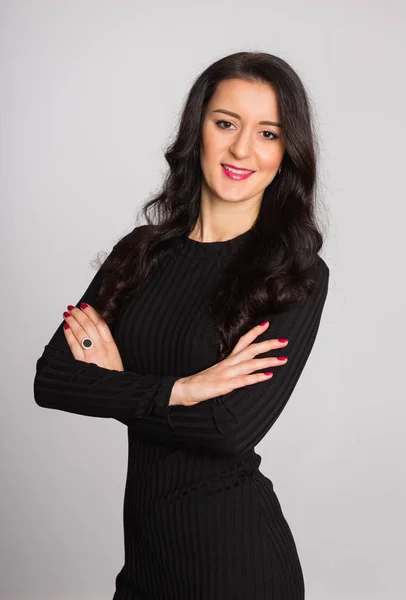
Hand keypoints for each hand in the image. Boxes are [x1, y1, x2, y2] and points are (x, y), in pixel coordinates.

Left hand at [62, 302, 124, 370]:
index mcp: (111, 345)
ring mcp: (92, 354)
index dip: (92, 312)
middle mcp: (102, 348)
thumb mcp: (115, 355)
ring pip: (81, 332)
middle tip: (72, 308)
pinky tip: (66, 328)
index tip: (85, 305)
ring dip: (73, 321)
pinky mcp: (83, 362)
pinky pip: (74, 345)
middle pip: (89, 325)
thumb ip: (105, 342)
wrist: (113, 389)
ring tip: (67, 314)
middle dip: (79, 314)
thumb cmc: (113, 374)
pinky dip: (69, 335)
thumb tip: (94, 329)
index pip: (100, 323)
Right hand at [171, 320, 288, 406]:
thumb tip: (246, 368)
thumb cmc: (203, 381)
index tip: (267, 324)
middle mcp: (229, 363)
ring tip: (282, 359)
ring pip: (251, 363)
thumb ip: (232, 368)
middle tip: (284, 341)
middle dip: (268, 344)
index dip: (255, 332)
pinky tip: (268, 375)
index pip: (243, 341)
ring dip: (268, 361)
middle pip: (251, 349)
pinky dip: (256, 377)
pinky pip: (244, 380)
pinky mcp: (225, 384)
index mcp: (228, 359)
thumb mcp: (219, 371)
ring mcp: (227, 373)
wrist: (186, 389)